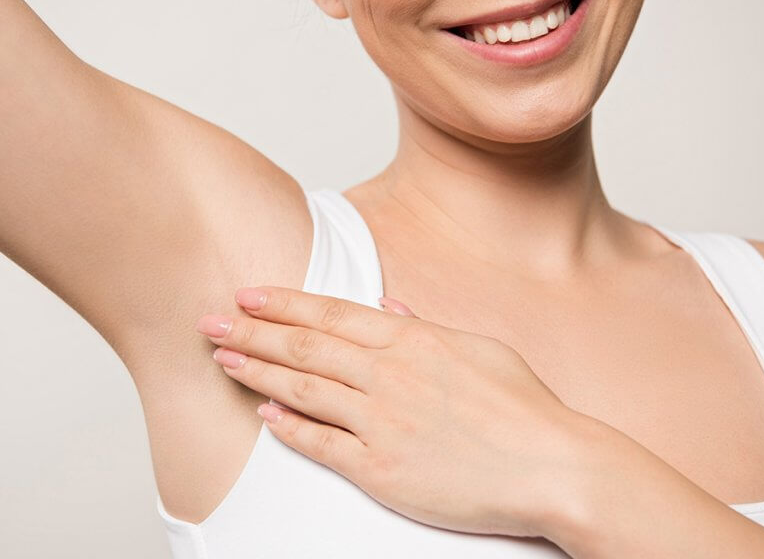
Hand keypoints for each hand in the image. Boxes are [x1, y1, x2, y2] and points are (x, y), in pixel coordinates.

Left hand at [196, 286, 585, 537]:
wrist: (553, 467)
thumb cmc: (523, 409)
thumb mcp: (478, 349)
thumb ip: (424, 328)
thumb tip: (387, 308)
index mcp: (413, 340)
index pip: (331, 313)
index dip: (284, 302)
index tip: (248, 294)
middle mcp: (391, 375)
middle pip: (306, 346)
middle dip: (253, 330)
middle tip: (210, 320)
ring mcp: (383, 421)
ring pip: (304, 389)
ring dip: (258, 370)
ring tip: (223, 358)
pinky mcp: (382, 469)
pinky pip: (321, 444)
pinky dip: (288, 426)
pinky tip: (264, 412)